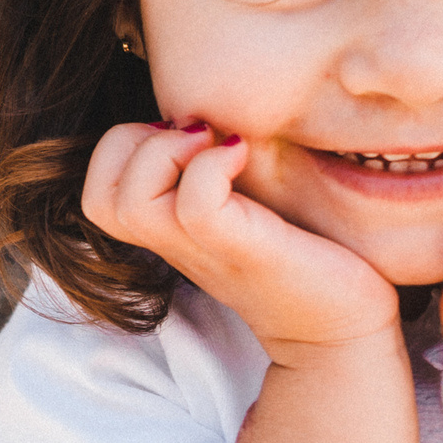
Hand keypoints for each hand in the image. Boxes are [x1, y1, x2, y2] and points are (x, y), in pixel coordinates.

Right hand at [82, 119, 399, 364]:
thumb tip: (208, 113)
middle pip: (99, 200)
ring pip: (129, 203)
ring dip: (163, 151)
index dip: (121, 147)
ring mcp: (206, 252)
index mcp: (170, 233)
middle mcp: (177, 244)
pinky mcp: (246, 252)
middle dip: (129, 143)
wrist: (344, 329)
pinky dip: (212, 164)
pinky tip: (244, 152)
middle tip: (193, 137)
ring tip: (213, 143)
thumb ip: (218, 172)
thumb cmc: (306, 258)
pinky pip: (196, 207)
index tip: (183, 137)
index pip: (97, 194)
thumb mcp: (248, 206)